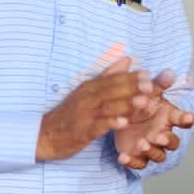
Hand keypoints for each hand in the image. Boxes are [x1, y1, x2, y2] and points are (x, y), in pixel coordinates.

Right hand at [37, 56, 151, 160]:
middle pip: (111, 90)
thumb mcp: (87, 90)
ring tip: (142, 102)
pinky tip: (123, 123)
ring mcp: (84, 115)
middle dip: (131, 87)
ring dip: (125, 104)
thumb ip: (109, 75)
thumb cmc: (70, 112)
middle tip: (150, 85)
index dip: (130, 76)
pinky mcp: (81, 131)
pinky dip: (110, 124)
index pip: (112, 79)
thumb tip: (128, 59)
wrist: (44, 134)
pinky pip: (97, 127)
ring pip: (106, 107)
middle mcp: (87, 98)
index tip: (148, 74)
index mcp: (90, 88)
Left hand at [114, 69, 193, 169]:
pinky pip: (139, 163)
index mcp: (168, 117)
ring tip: (141, 143)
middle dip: (167, 140)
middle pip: (173, 142)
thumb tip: (169, 72)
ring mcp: (151, 146)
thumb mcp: (146, 92)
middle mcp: (163, 133)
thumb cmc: (139, 105)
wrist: (119, 116)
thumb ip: (158, 84)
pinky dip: (132, 161)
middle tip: (159, 136)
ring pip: (159, 155)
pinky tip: (123, 156)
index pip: (183, 120)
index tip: (187, 117)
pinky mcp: (138, 156)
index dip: (187, 119)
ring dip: (151, 151)